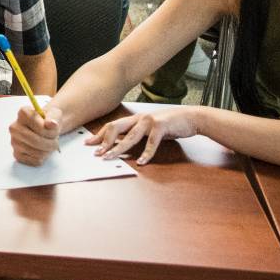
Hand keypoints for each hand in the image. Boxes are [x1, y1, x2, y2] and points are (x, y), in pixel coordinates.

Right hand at [9, 105, 62, 165]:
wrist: (44, 128)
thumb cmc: (48, 121)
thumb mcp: (54, 114)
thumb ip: (54, 118)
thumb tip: (52, 124)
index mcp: (23, 113)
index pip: (40, 127)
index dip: (51, 131)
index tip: (54, 128)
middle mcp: (14, 127)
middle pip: (35, 141)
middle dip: (50, 144)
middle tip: (56, 142)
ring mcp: (14, 142)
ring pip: (36, 153)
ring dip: (48, 151)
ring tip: (48, 145)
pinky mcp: (17, 154)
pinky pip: (35, 161)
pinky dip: (43, 158)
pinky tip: (42, 150)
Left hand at [86, 107, 201, 164]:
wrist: (191, 117)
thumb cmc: (169, 124)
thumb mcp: (149, 129)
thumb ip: (136, 134)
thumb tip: (121, 146)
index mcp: (134, 119)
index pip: (112, 126)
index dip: (99, 135)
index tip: (88, 143)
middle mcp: (139, 118)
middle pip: (116, 128)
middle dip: (104, 141)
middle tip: (95, 153)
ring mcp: (149, 121)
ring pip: (130, 137)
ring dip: (118, 148)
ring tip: (109, 157)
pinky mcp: (161, 126)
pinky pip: (152, 143)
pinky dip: (146, 154)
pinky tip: (141, 162)